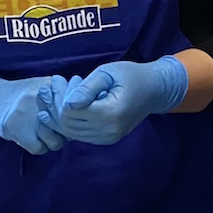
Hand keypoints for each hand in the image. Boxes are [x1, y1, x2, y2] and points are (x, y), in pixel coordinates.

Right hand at [0, 74, 70, 155]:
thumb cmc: (30, 97)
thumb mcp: (50, 88)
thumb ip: (69, 95)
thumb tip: (91, 111)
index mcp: (53, 85)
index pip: (78, 110)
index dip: (78, 119)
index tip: (72, 121)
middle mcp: (41, 97)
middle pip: (69, 128)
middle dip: (67, 132)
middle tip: (60, 130)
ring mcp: (27, 112)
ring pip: (56, 141)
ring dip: (54, 141)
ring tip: (46, 134)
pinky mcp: (14, 127)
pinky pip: (39, 148)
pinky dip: (39, 147)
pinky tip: (34, 139)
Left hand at [54, 57, 188, 145]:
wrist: (154, 90)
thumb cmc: (131, 76)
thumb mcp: (108, 72)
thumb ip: (87, 87)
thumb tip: (68, 103)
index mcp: (111, 113)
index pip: (70, 112)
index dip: (62, 96)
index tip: (68, 79)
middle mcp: (109, 131)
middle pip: (68, 125)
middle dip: (57, 107)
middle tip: (59, 86)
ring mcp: (109, 138)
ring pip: (71, 133)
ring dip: (63, 115)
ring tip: (66, 94)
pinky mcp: (107, 140)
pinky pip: (80, 135)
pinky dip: (72, 122)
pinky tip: (74, 106)